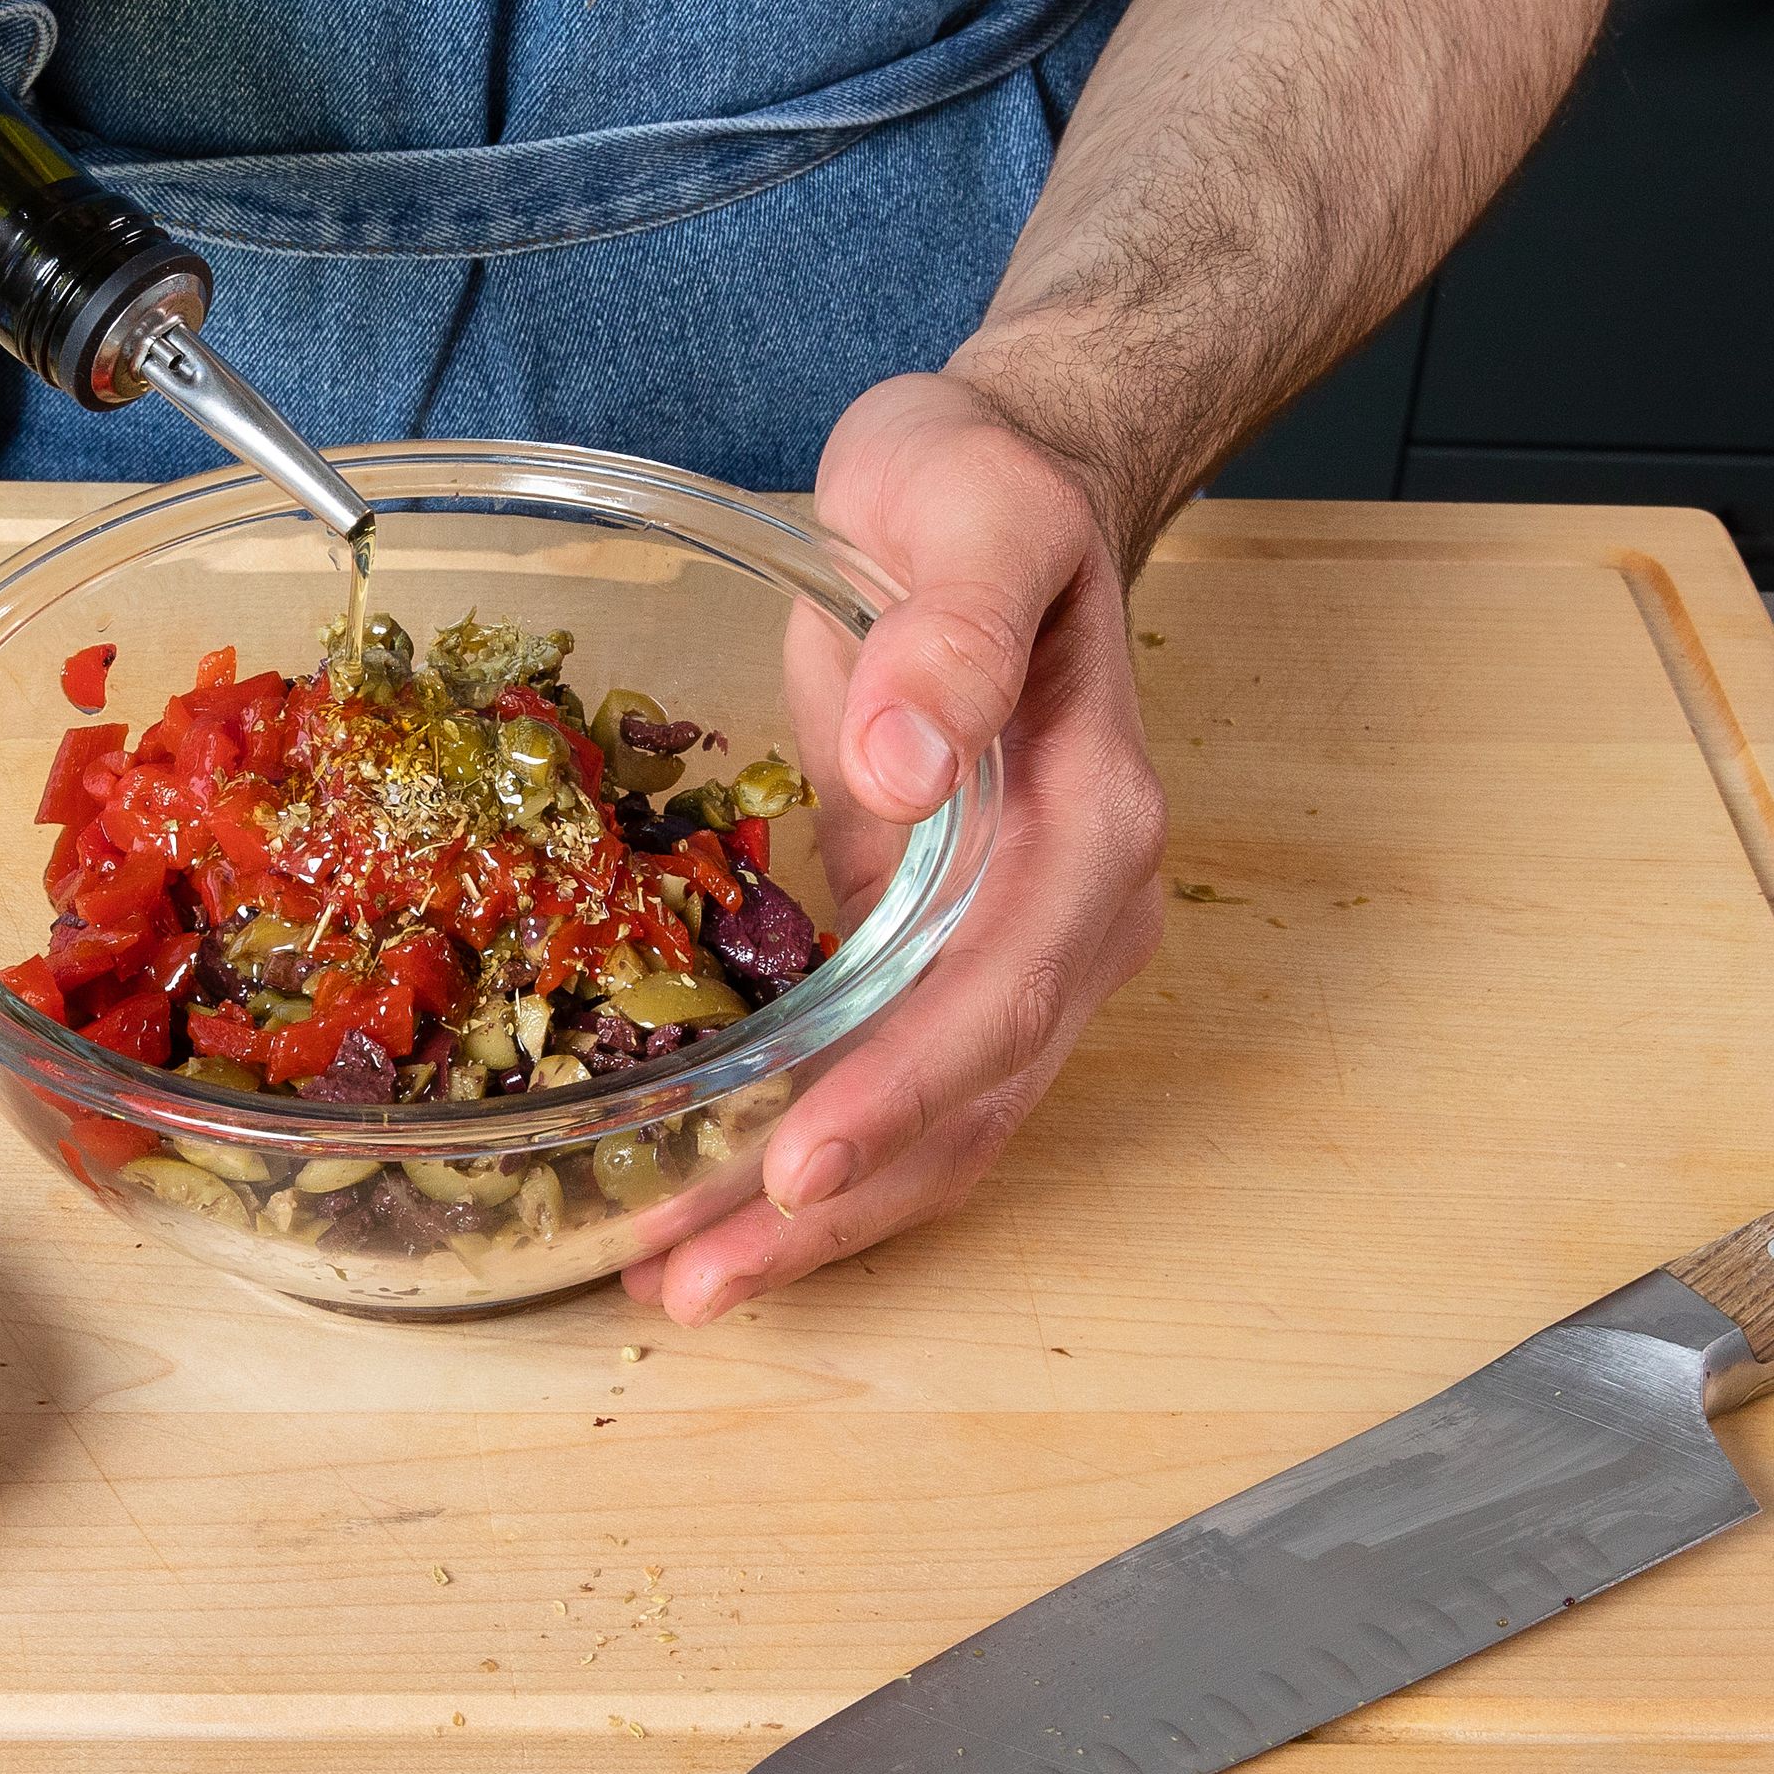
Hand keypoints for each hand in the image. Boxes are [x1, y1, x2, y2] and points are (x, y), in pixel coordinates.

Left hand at [627, 371, 1169, 1324]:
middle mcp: (1074, 913)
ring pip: (936, 1124)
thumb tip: (909, 759)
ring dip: (817, 1217)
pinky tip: (707, 1204)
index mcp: (1092, 820)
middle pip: (970, 1098)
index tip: (802, 1157)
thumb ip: (949, 627)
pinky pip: (891, 1084)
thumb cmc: (976, 493)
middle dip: (836, 1201)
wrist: (992, 492)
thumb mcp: (966, 510)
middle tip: (697, 1278)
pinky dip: (811, 1158)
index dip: (904, 1088)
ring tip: (681, 1282)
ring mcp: (1017, 948)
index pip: (1004, 989)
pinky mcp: (945, 957)